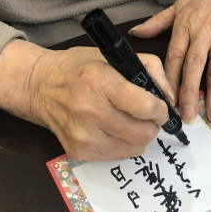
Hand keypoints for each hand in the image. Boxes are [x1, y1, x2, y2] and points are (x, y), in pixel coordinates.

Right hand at [0, 40, 172, 160]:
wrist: (41, 86)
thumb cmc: (80, 67)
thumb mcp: (115, 55)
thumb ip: (150, 68)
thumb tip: (170, 96)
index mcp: (100, 82)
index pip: (145, 107)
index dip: (160, 109)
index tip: (159, 105)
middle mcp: (90, 111)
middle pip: (143, 132)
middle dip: (154, 124)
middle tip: (149, 115)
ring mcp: (83, 135)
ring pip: (134, 148)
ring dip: (141, 136)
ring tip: (132, 121)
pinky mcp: (79, 152)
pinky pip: (118, 156)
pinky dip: (124, 144)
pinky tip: (115, 129)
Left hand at [129, 0, 210, 124]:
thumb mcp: (181, 5)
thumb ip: (158, 22)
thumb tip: (135, 32)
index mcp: (185, 26)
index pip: (174, 56)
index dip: (169, 78)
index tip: (164, 99)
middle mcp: (203, 34)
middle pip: (194, 67)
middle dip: (190, 93)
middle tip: (187, 116)